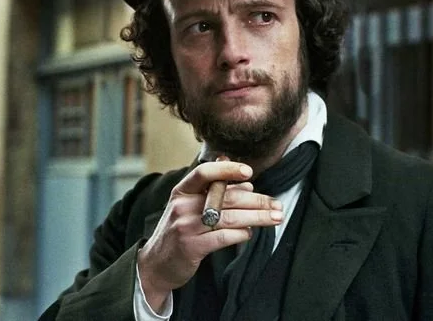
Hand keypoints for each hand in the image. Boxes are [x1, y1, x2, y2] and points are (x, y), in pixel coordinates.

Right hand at [136, 160, 282, 311]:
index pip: (204, 173)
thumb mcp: (188, 208)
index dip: (227, 169)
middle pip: (225, 197)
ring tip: (275, 217)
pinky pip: (224, 237)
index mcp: (181, 191)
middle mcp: (182, 206)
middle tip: (277, 204)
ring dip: (257, 217)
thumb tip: (248, 185)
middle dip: (256, 200)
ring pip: (230, 218)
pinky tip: (250, 234)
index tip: (249, 171)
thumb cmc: (178, 232)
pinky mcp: (192, 247)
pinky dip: (241, 234)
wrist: (155, 264)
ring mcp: (186, 227)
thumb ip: (215, 195)